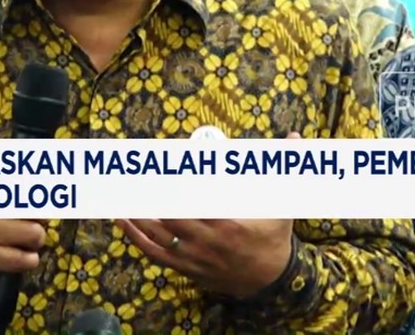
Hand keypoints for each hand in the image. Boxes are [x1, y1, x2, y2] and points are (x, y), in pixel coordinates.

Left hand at [117, 132, 301, 298]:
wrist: (271, 280)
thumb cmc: (274, 236)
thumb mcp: (283, 204)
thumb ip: (286, 170)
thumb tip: (296, 134)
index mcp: (228, 223)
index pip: (194, 200)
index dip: (175, 182)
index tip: (160, 164)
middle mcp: (208, 242)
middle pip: (170, 215)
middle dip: (151, 194)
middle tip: (131, 173)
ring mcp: (194, 257)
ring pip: (158, 234)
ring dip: (137, 213)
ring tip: (118, 191)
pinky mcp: (186, 267)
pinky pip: (155, 252)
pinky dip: (136, 236)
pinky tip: (122, 220)